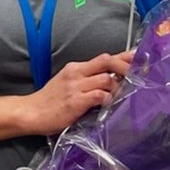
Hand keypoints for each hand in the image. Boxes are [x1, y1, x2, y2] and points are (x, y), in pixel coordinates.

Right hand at [18, 50, 132, 135]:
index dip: (123, 57)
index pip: (103, 57)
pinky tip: (107, 105)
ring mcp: (76, 86)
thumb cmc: (51, 101)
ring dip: (117, 88)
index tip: (137, 57)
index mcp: (76, 67)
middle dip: (125, 67)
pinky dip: (107, 99)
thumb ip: (87, 79)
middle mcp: (76, 73)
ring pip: (106, 79)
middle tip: (137, 75)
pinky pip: (99, 96)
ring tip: (119, 96)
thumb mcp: (68, 83)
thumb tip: (110, 80)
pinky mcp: (76, 101)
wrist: (31, 112)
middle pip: (107, 61)